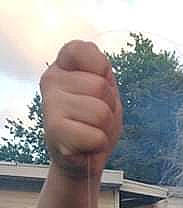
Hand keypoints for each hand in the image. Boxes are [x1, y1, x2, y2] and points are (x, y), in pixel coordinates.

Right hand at [40, 40, 121, 179]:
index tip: (97, 88)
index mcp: (63, 66)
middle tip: (95, 119)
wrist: (82, 157)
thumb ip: (102, 73)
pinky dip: (98, 145)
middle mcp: (51, 80)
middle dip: (109, 108)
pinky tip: (84, 145)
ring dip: (104, 129)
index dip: (102, 70)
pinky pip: (96, 136)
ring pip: (101, 113)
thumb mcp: (105, 90)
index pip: (84, 50)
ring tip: (90, 132)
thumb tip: (101, 79)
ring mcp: (49, 105)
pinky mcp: (54, 131)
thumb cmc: (94, 122)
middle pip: (101, 87)